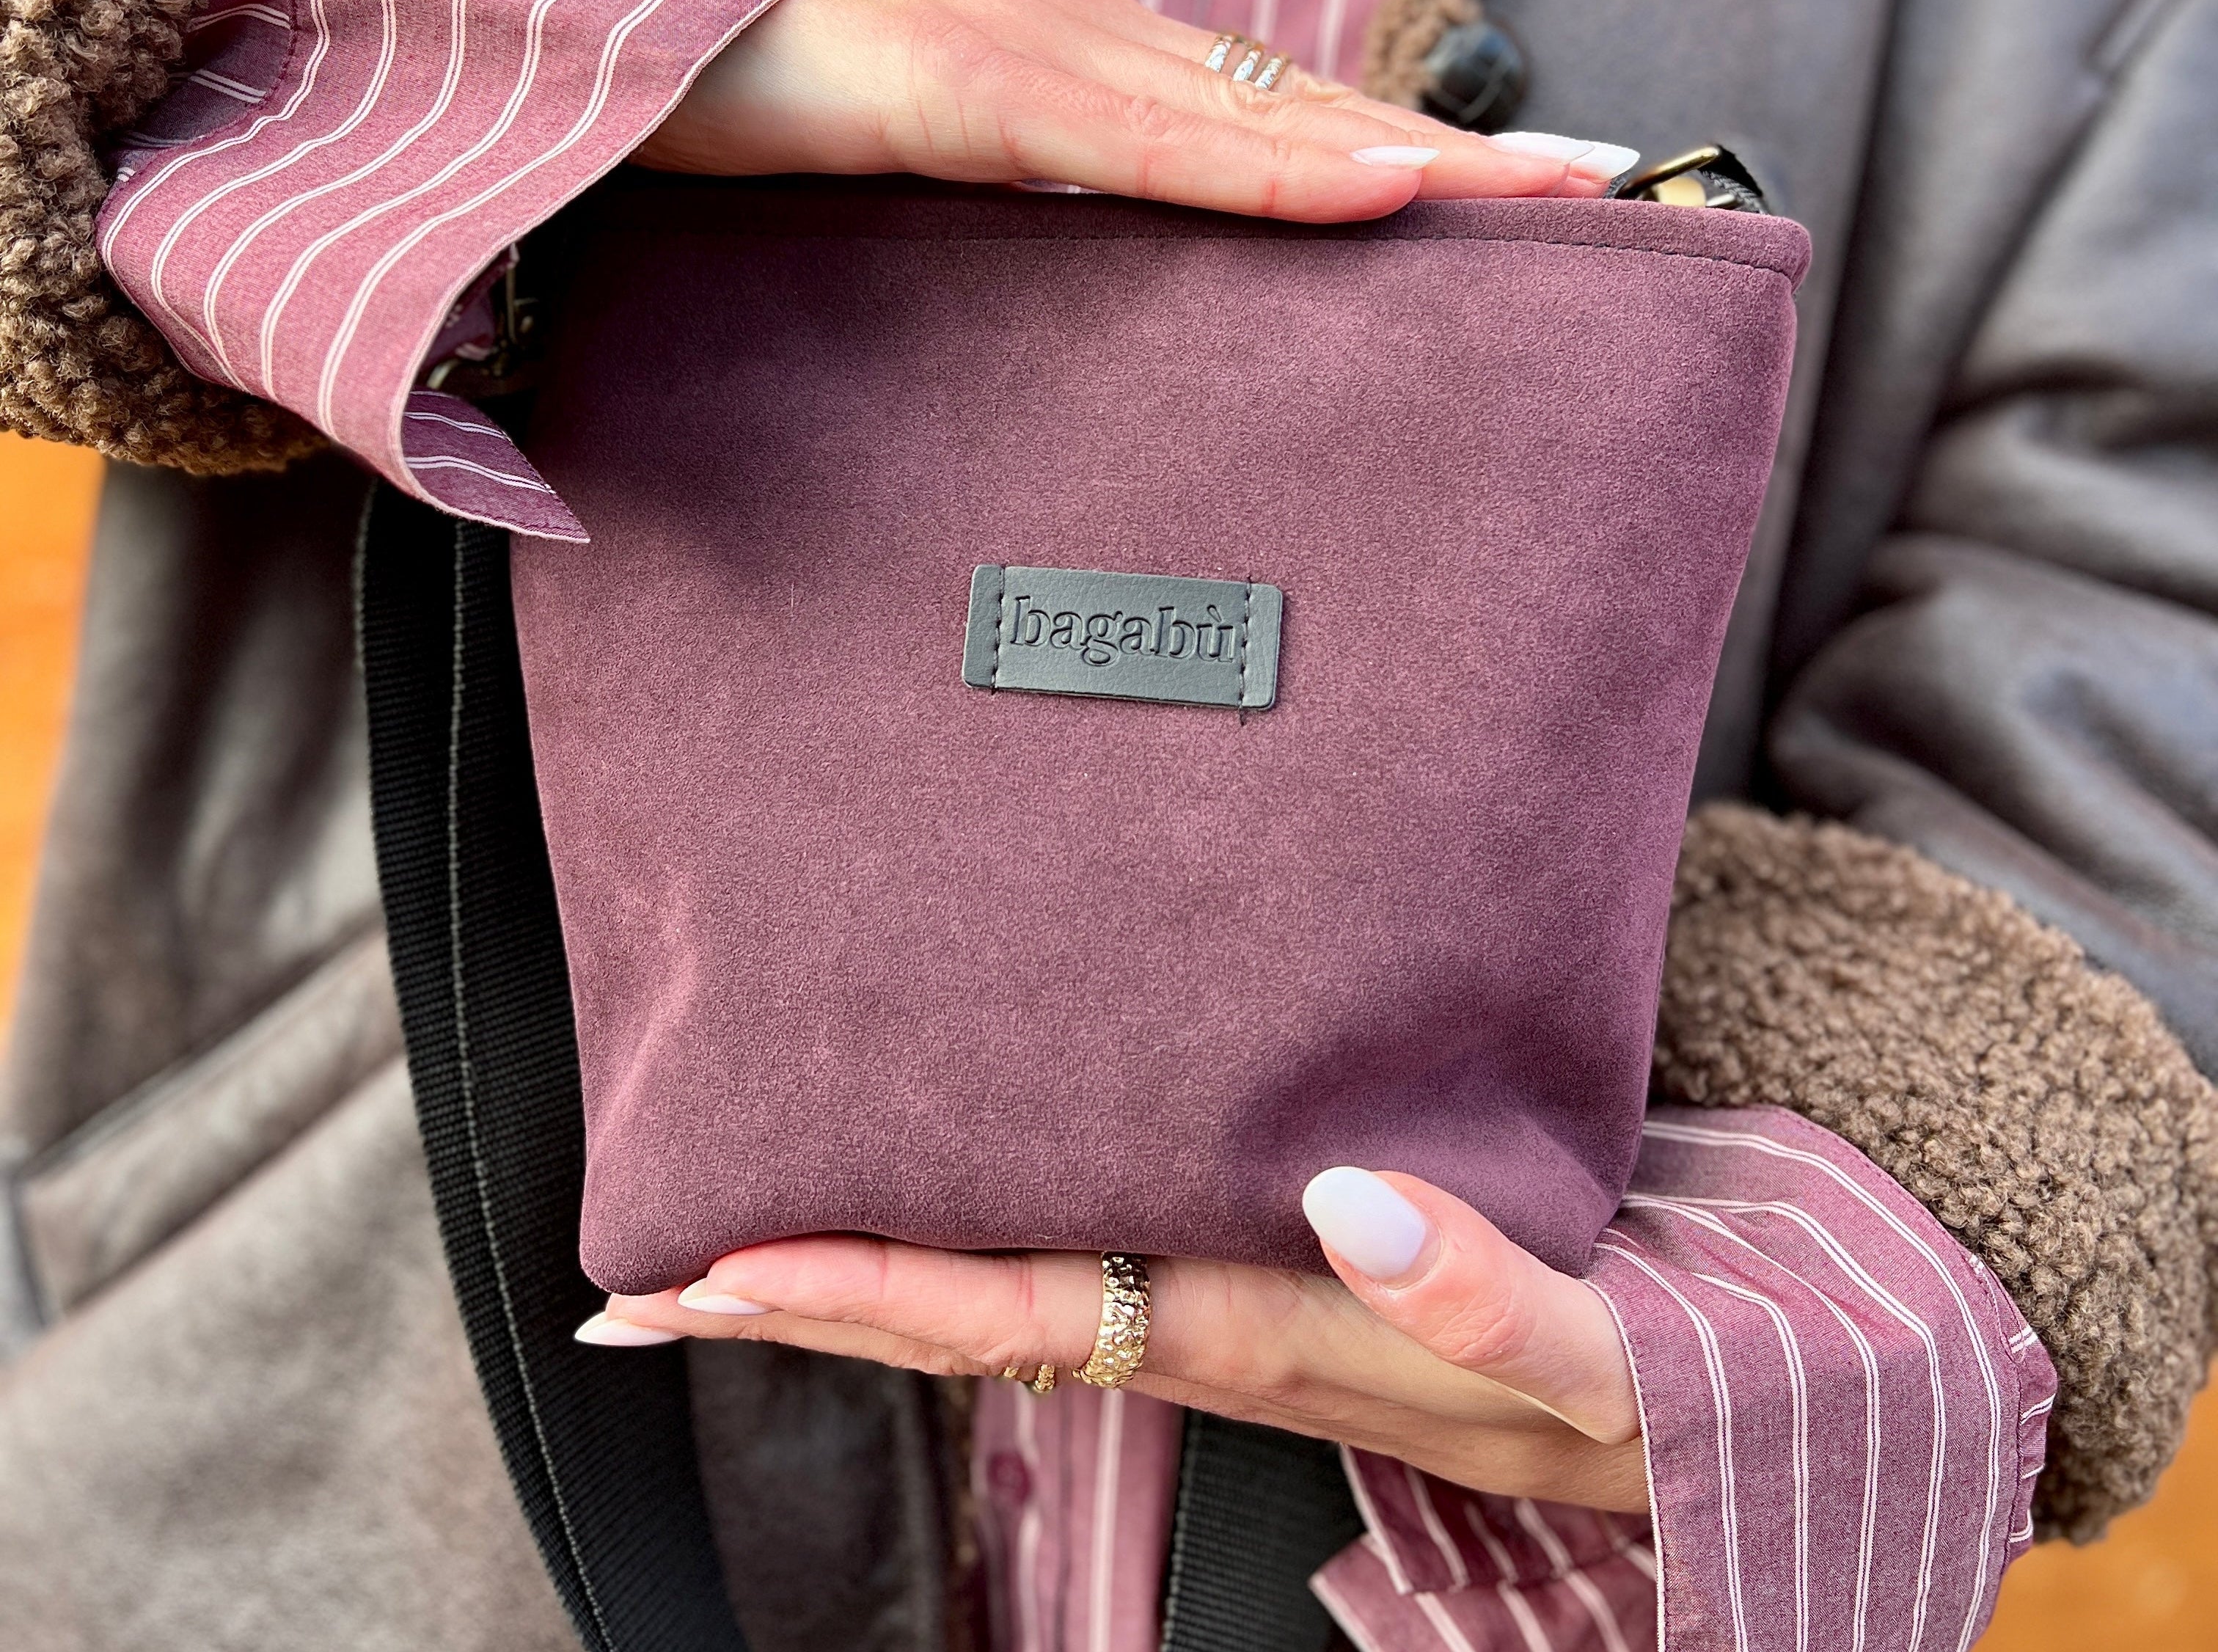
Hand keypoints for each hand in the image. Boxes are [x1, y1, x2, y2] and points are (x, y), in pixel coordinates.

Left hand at [581, 1166, 1648, 1516]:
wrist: (1655, 1425)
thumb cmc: (1606, 1389)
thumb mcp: (1581, 1352)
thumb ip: (1478, 1287)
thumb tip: (1349, 1200)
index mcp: (1238, 1332)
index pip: (1005, 1316)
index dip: (855, 1296)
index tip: (713, 1273)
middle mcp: (1187, 1327)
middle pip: (947, 1323)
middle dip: (789, 1307)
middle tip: (636, 1285)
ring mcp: (1197, 1313)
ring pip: (982, 1299)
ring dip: (849, 1280)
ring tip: (728, 1243)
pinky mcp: (1230, 1282)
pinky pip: (1055, 1265)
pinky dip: (952, 1249)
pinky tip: (922, 1204)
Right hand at [640, 0, 1635, 222]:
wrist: (636, 41)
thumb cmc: (795, 119)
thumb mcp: (956, 178)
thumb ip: (1048, 226)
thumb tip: (1134, 328)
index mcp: (1097, 63)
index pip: (1281, 113)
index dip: (1407, 151)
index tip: (1527, 204)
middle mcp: (1098, 36)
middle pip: (1308, 106)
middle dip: (1457, 155)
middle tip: (1602, 201)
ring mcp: (1043, 48)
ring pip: (1261, 113)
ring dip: (1407, 157)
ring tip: (1545, 197)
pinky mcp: (974, 85)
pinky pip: (1144, 142)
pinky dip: (1264, 174)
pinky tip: (1368, 193)